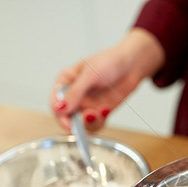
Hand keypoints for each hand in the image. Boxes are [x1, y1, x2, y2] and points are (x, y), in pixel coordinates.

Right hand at [50, 28, 164, 131]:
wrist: (132, 65)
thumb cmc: (110, 62)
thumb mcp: (89, 75)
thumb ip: (75, 92)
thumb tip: (59, 108)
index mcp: (65, 82)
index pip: (55, 102)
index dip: (59, 114)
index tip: (68, 122)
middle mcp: (74, 95)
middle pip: (67, 116)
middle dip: (77, 121)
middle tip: (88, 117)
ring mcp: (87, 104)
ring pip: (81, 123)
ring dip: (90, 122)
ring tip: (100, 112)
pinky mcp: (99, 111)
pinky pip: (95, 124)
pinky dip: (100, 120)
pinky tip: (106, 109)